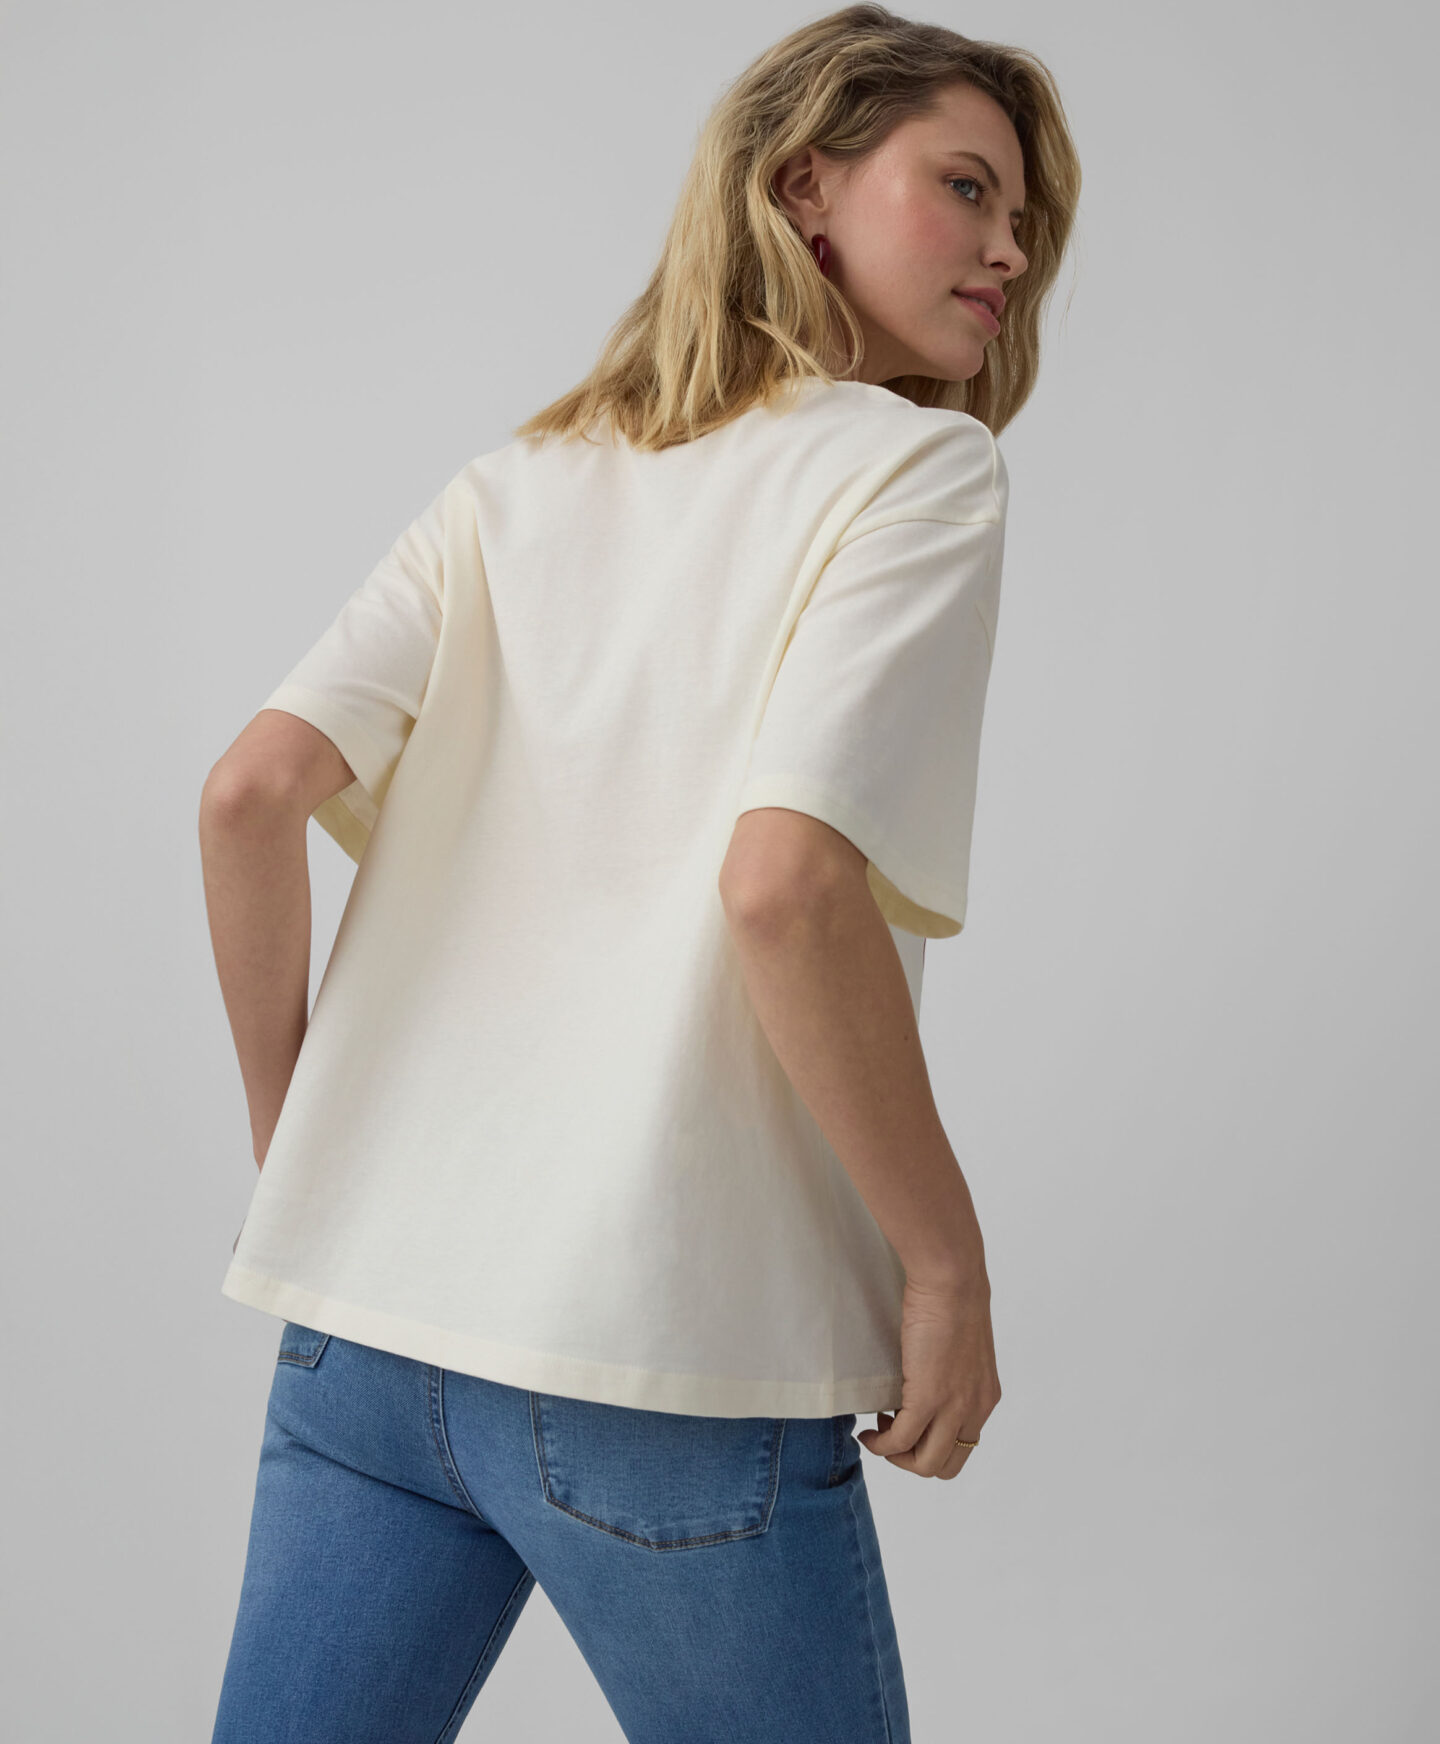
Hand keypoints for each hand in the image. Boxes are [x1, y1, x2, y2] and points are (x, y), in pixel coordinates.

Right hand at [856, 1272, 999, 1478]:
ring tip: (877, 1432)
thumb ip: (954, 1373)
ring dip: (897, 1456)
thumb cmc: (953, 1299)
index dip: (931, 1444)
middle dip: (913, 1459)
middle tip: (890, 1432)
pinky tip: (868, 1430)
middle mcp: (975, 1409)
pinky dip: (881, 1444)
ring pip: (926, 1464)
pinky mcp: (928, 1397)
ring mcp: (953, 1406)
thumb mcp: (963, 1348)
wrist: (951, 1280)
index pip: (962, 1447)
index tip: (908, 1423)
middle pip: (946, 1466)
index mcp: (984, 1398)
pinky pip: (901, 1440)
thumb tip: (928, 1380)